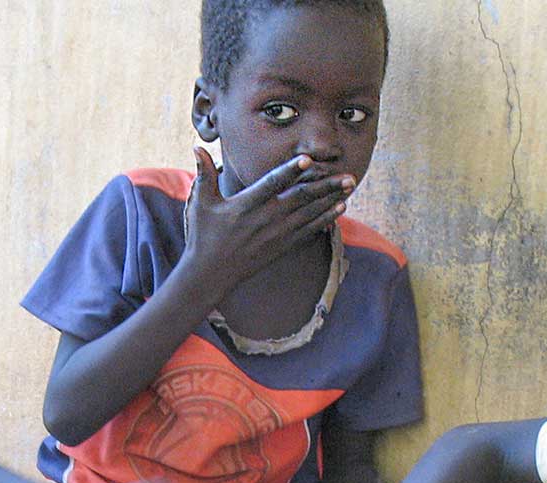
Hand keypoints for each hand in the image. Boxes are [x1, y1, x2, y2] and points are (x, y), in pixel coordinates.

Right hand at [183, 148, 352, 286]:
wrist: (210, 274)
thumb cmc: (203, 235)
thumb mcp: (200, 203)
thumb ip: (204, 173)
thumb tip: (197, 146)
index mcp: (245, 205)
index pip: (271, 184)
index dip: (289, 171)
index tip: (307, 159)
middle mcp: (264, 220)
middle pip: (300, 199)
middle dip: (325, 186)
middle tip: (347, 175)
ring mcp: (276, 235)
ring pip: (309, 214)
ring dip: (331, 200)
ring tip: (349, 186)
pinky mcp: (281, 246)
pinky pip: (308, 231)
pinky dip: (325, 219)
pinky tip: (340, 209)